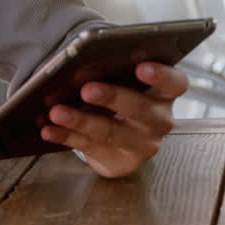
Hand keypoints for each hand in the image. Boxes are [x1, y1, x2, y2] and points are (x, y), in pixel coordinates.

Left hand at [40, 62, 189, 177]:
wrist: (119, 139)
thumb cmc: (121, 98)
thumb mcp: (124, 83)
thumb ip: (114, 72)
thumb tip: (83, 62)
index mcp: (165, 94)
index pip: (175, 83)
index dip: (161, 75)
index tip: (141, 67)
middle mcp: (159, 120)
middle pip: (140, 109)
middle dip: (112, 97)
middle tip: (87, 88)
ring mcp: (141, 145)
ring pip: (111, 132)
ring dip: (81, 121)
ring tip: (57, 111)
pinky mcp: (119, 162)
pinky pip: (89, 148)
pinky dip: (66, 137)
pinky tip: (49, 130)